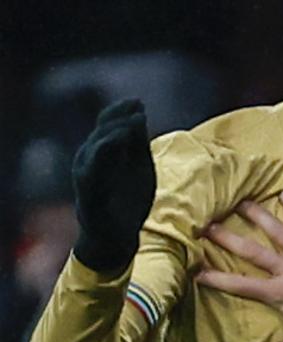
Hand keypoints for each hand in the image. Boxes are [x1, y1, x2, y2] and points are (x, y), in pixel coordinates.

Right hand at [72, 98, 156, 272]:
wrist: (116, 238)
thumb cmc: (128, 202)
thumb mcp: (139, 169)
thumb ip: (137, 145)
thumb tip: (139, 115)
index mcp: (100, 152)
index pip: (107, 124)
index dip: (121, 111)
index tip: (139, 103)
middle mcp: (87, 159)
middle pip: (101, 132)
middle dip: (119, 118)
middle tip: (138, 109)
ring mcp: (84, 176)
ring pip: (95, 147)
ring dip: (113, 131)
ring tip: (132, 122)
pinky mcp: (86, 193)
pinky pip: (92, 170)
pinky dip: (104, 153)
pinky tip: (117, 142)